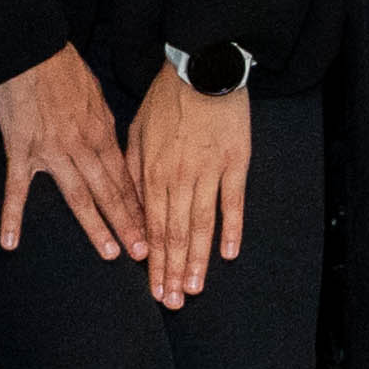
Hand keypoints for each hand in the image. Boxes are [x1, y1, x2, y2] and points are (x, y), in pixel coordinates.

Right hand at [0, 47, 137, 261]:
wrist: (33, 50)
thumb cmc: (65, 69)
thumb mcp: (98, 97)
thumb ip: (106, 128)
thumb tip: (114, 150)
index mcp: (102, 133)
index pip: (126, 178)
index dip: (141, 205)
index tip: (155, 227)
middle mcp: (82, 146)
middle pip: (109, 192)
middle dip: (129, 224)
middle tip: (143, 252)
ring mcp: (51, 151)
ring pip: (78, 196)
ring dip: (95, 226)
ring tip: (109, 252)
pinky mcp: (21, 149)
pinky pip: (16, 188)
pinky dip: (12, 216)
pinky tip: (10, 241)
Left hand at [125, 66, 256, 309]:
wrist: (202, 66)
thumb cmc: (167, 98)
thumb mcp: (136, 131)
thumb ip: (134, 170)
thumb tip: (133, 205)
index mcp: (152, 171)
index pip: (151, 226)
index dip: (153, 261)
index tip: (153, 288)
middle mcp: (179, 177)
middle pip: (174, 233)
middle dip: (172, 271)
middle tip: (172, 302)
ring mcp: (209, 171)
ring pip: (201, 224)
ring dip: (196, 259)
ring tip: (194, 289)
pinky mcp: (235, 161)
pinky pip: (233, 201)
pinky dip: (231, 228)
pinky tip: (229, 253)